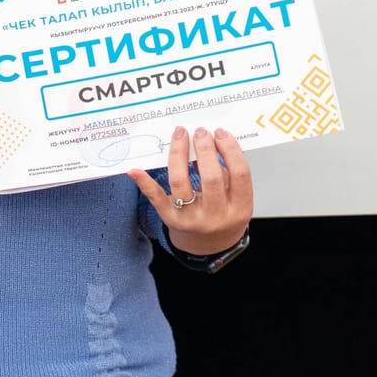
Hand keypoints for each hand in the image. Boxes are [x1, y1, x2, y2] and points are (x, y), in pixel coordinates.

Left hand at [128, 126, 252, 255]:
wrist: (209, 245)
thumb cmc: (223, 214)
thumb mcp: (236, 197)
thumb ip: (228, 173)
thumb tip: (212, 141)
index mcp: (240, 208)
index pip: (240, 174)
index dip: (231, 150)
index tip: (221, 133)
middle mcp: (216, 216)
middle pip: (211, 177)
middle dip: (205, 150)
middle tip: (201, 132)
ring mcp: (192, 219)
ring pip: (181, 182)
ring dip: (179, 155)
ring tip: (180, 136)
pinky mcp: (170, 220)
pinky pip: (157, 199)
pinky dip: (144, 183)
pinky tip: (135, 170)